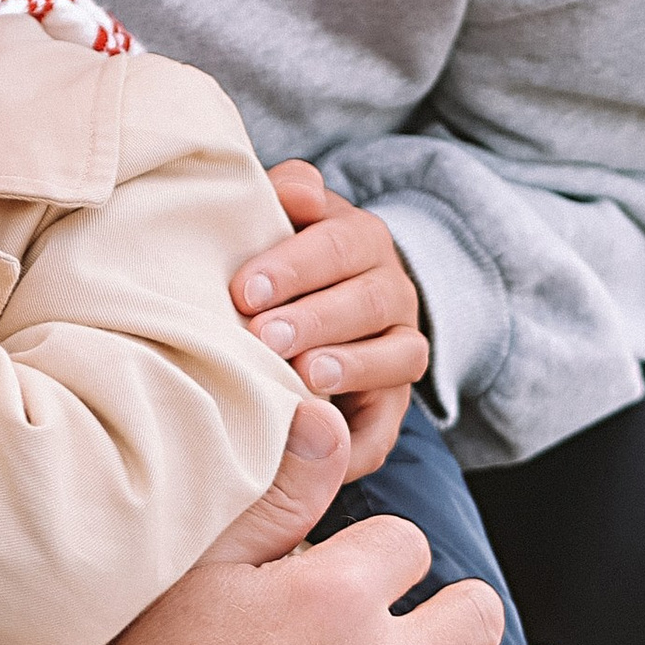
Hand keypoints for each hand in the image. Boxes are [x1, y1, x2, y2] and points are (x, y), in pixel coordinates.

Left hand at [236, 164, 426, 478]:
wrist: (292, 310)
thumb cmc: (266, 259)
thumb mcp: (275, 217)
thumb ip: (285, 192)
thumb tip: (297, 192)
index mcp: (358, 240)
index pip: (341, 243)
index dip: (297, 265)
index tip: (245, 290)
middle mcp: (389, 290)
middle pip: (370, 299)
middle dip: (316, 317)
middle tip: (265, 336)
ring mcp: (399, 346)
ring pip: (399, 355)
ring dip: (353, 366)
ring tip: (307, 376)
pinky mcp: (390, 404)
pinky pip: (388, 427)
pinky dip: (361, 442)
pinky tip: (329, 452)